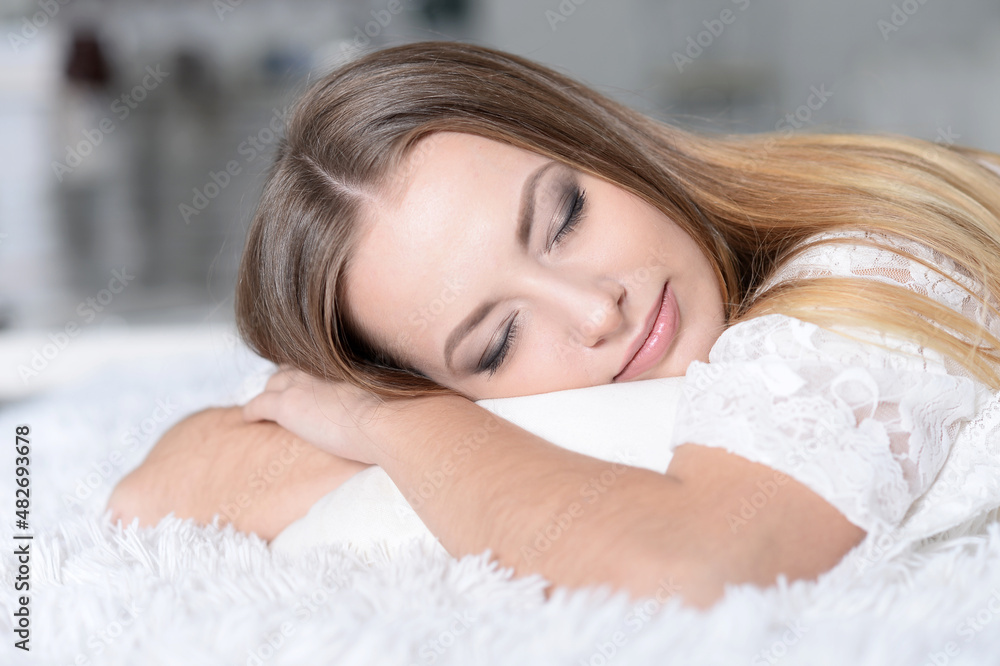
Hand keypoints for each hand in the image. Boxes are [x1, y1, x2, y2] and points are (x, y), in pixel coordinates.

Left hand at [242, 366, 406, 464]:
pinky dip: (252, 410)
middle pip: (292, 367)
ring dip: (270, 393)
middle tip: (285, 391)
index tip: (310, 379)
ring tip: (267, 404)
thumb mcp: (393, 390)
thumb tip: (398, 401)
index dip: (310, 369)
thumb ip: (384, 390)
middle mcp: (320, 366)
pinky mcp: (287, 405)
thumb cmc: (401, 409)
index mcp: (344, 361)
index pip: (317, 359)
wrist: (390, 419)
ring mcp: (301, 384)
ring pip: (273, 383)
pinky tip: (249, 418)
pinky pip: (259, 405)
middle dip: (286, 378)